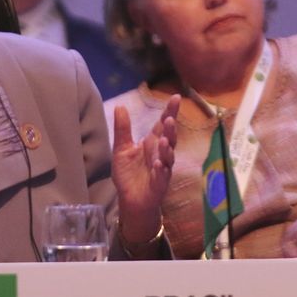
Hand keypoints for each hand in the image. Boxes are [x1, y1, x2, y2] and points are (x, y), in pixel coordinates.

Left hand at [111, 95, 179, 242]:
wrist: (130, 199)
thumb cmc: (128, 173)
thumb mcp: (121, 149)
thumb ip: (122, 129)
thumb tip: (120, 106)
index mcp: (152, 143)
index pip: (162, 125)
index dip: (170, 111)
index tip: (176, 97)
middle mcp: (160, 153)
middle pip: (169, 138)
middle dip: (171, 129)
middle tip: (169, 119)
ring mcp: (162, 168)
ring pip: (168, 157)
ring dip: (167, 149)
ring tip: (164, 140)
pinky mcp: (159, 184)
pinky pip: (162, 176)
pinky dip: (161, 170)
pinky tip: (158, 164)